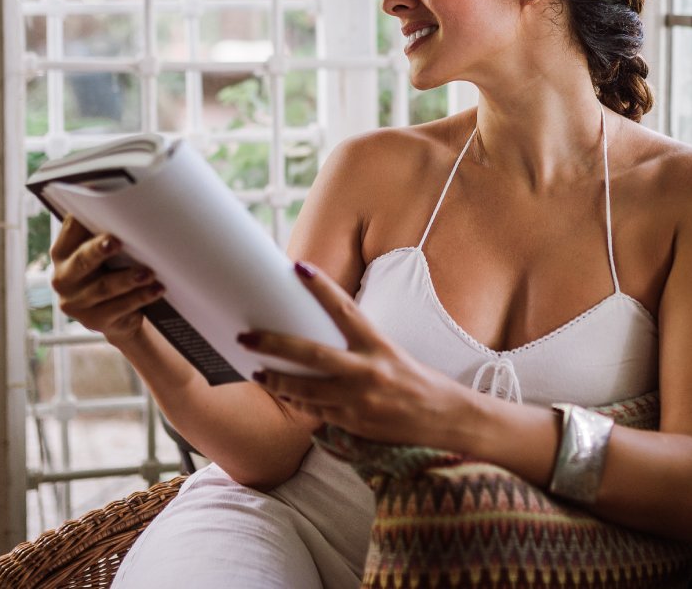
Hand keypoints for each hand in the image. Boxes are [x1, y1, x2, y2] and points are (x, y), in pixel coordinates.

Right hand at [49, 219, 164, 346]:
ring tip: (149, 272)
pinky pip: (120, 308)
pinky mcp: (95, 321)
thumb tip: (127, 207)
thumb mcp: (103, 254)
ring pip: (104, 287)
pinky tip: (156, 289)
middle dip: (98, 250)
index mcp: (63, 254)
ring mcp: (77, 303)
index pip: (70, 232)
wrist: (118, 316)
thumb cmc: (112, 272)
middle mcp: (63, 279)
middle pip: (81, 261)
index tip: (100, 213)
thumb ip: (104, 234)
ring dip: (128, 278)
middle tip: (116, 241)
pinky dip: (140, 297)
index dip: (83, 222)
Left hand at [243, 261, 466, 446]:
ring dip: (277, 380)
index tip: (298, 267)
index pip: (345, 310)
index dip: (321, 287)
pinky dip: (298, 403)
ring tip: (256, 371)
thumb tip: (325, 335)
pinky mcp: (354, 424)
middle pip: (311, 354)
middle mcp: (367, 371)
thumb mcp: (391, 354)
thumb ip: (360, 347)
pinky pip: (317, 412)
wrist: (445, 419)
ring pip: (306, 389)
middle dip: (274, 344)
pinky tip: (283, 395)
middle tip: (246, 337)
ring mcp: (358, 400)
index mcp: (379, 346)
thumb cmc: (418, 382)